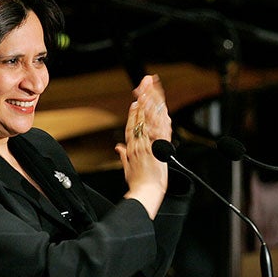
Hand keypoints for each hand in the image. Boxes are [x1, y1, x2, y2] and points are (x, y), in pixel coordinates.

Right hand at [115, 80, 169, 218]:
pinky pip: (158, 129)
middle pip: (140, 116)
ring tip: (151, 86)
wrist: (144, 195)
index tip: (137, 98)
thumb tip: (118, 148)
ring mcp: (146, 144)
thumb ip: (123, 156)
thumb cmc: (137, 185)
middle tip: (144, 82)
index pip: (132, 125)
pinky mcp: (156, 149)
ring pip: (148, 119)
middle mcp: (137, 143)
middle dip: (143, 97)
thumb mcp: (127, 169)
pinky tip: (159, 106)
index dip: (134, 111)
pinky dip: (157, 117)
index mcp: (131, 148)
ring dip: (150, 101)